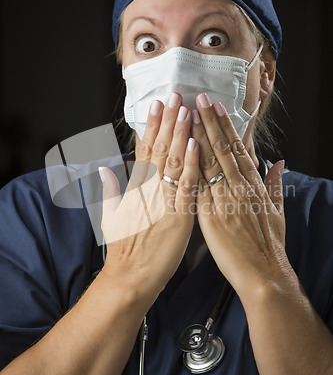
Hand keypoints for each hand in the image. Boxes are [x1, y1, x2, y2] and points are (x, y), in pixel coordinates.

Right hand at [99, 93, 198, 301]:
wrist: (129, 278)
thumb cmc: (122, 249)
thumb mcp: (109, 217)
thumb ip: (109, 190)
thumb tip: (103, 169)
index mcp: (135, 189)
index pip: (143, 151)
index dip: (150, 127)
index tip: (155, 106)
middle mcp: (148, 191)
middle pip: (159, 150)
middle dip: (167, 122)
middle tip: (175, 96)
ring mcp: (163, 203)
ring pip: (173, 163)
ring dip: (180, 135)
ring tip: (186, 111)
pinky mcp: (178, 218)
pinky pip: (186, 188)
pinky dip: (191, 166)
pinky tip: (196, 145)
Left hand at [191, 93, 288, 298]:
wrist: (264, 274)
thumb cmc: (269, 245)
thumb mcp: (277, 212)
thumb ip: (275, 185)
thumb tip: (279, 163)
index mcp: (254, 186)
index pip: (238, 149)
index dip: (225, 126)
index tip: (216, 108)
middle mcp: (239, 188)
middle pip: (222, 149)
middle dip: (209, 122)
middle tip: (198, 98)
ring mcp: (225, 200)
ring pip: (209, 162)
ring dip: (197, 135)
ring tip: (187, 114)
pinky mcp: (211, 216)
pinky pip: (198, 186)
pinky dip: (191, 166)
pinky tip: (182, 150)